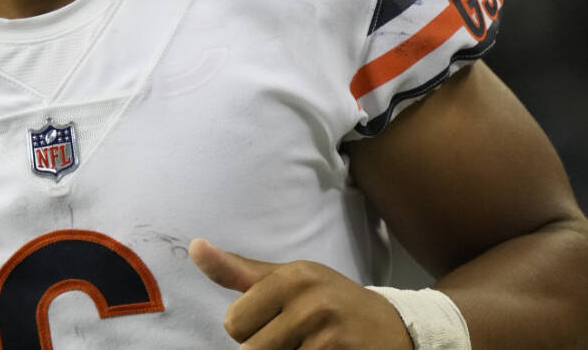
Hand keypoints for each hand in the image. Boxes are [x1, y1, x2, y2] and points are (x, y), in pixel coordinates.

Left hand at [189, 238, 411, 349]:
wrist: (393, 326)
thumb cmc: (328, 301)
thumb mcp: (287, 279)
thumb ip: (238, 271)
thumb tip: (194, 247)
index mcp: (292, 276)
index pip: (233, 323)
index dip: (248, 330)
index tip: (274, 321)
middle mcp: (311, 301)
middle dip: (265, 349)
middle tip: (294, 338)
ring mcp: (328, 335)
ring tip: (308, 346)